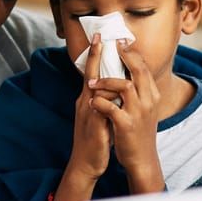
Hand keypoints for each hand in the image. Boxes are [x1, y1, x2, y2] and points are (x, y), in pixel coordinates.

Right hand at [66, 33, 112, 182]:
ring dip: (102, 72)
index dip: (95, 55)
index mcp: (88, 100)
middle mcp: (85, 103)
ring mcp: (89, 114)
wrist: (86, 163)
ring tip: (107, 55)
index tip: (99, 37)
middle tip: (99, 36)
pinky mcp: (95, 127)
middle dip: (95, 56)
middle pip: (90, 75)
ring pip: (94, 89)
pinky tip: (115, 88)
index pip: (92, 73)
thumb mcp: (99, 116)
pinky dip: (107, 98)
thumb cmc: (95, 139)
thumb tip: (113, 85)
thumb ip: (104, 100)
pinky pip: (101, 109)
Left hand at [89, 39, 164, 192]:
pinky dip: (100, 103)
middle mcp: (148, 101)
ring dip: (106, 81)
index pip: (144, 67)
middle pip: (138, 70)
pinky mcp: (126, 125)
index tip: (120, 41)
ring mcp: (138, 113)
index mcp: (152, 95)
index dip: (132, 52)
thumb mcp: (144, 109)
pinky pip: (111, 109)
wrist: (142, 159)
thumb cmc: (138, 132)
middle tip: (110, 44)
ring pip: (124, 86)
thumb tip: (128, 73)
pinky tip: (93, 103)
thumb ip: (138, 91)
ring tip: (92, 83)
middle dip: (124, 55)